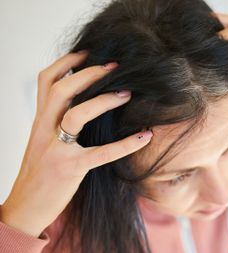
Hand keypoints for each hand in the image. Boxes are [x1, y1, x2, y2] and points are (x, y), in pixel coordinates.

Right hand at [0, 51, 152, 236]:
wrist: (25, 207)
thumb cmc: (39, 173)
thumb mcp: (41, 141)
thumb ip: (55, 121)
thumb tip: (81, 103)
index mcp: (39, 121)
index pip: (46, 82)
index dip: (66, 62)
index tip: (88, 53)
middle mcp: (44, 130)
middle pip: (60, 90)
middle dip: (88, 74)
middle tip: (114, 67)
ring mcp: (56, 150)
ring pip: (76, 115)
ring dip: (104, 100)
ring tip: (128, 93)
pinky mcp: (71, 169)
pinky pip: (102, 154)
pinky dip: (126, 144)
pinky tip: (145, 136)